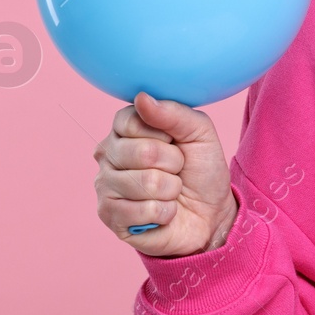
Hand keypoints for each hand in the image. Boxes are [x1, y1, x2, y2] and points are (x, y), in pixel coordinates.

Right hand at [93, 91, 238, 257]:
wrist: (210, 213)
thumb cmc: (200, 169)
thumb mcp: (199, 132)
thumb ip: (174, 112)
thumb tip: (141, 98)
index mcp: (124, 128)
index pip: (133, 120)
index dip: (165, 133)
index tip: (174, 142)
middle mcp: (107, 154)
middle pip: (142, 152)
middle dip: (174, 163)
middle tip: (176, 170)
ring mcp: (104, 185)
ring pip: (145, 183)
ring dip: (171, 190)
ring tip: (170, 192)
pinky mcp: (109, 216)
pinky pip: (144, 210)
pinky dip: (165, 212)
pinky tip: (162, 212)